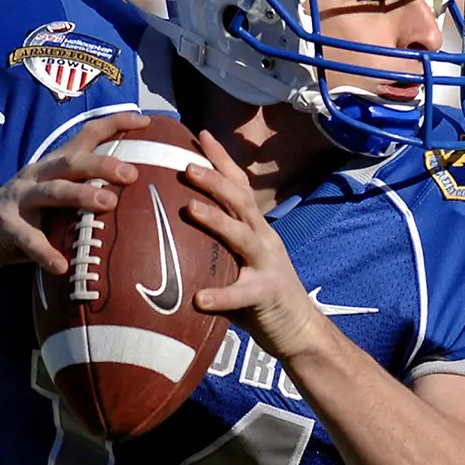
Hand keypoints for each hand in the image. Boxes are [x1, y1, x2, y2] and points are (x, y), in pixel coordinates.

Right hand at [0, 112, 150, 275]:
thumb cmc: (23, 220)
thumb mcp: (54, 202)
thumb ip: (83, 196)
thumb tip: (136, 202)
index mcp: (52, 167)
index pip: (85, 136)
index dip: (114, 124)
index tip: (145, 120)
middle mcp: (36, 176)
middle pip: (71, 162)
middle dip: (103, 165)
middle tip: (132, 173)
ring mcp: (18, 199)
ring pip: (52, 191)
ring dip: (81, 196)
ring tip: (108, 204)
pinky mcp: (3, 225)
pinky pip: (27, 239)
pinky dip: (45, 252)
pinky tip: (62, 265)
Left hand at [181, 131, 333, 359]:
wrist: (299, 330)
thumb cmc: (259, 297)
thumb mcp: (237, 262)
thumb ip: (212, 246)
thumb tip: (166, 232)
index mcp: (255, 228)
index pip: (239, 186)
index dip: (221, 159)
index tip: (200, 134)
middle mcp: (263, 239)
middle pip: (240, 201)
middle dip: (214, 180)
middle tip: (186, 165)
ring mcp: (268, 265)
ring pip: (242, 236)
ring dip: (216, 220)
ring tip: (190, 208)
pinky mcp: (267, 294)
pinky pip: (242, 293)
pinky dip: (221, 294)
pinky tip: (200, 297)